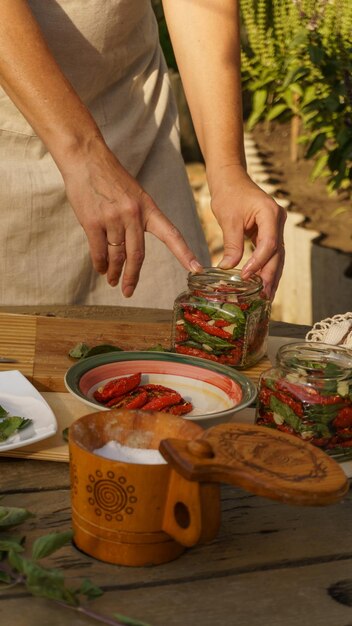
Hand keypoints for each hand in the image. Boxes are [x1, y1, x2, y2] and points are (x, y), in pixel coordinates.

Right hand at [62, 139, 202, 296]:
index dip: (185, 253)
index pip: (171, 234)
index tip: (196, 269)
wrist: (85, 158)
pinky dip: (99, 264)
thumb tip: (130, 248)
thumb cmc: (109, 177)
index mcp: (148, 208)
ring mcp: (112, 218)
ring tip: (112, 280)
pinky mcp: (93, 221)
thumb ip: (137, 218)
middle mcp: (133, 214)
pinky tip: (100, 269)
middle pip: (137, 255)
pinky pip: (98, 252)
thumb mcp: (133, 194)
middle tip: (128, 291)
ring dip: (113, 272)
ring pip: (116, 255)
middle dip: (132, 277)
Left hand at [208, 165, 286, 299]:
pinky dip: (265, 267)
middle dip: (271, 276)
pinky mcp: (269, 231)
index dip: (258, 263)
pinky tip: (262, 283)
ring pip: (277, 256)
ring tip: (266, 296)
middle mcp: (278, 220)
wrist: (231, 179)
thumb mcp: (228, 219)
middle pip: (277, 254)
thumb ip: (231, 244)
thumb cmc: (229, 193)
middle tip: (265, 297)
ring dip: (271, 276)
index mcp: (270, 214)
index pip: (268, 244)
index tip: (245, 276)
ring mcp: (276, 226)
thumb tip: (227, 268)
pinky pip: (270, 253)